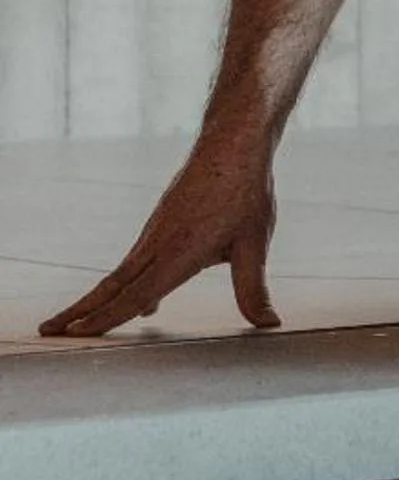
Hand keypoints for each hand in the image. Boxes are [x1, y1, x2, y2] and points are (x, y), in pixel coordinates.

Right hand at [41, 134, 280, 335]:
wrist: (231, 145)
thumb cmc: (245, 194)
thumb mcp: (256, 245)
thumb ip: (254, 289)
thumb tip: (270, 325)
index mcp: (179, 253)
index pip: (137, 294)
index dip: (108, 317)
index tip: (77, 334)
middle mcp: (158, 244)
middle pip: (112, 285)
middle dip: (80, 311)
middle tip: (47, 331)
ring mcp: (154, 233)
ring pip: (120, 273)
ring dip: (94, 298)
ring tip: (73, 321)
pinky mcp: (160, 225)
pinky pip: (135, 261)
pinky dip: (123, 284)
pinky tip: (144, 302)